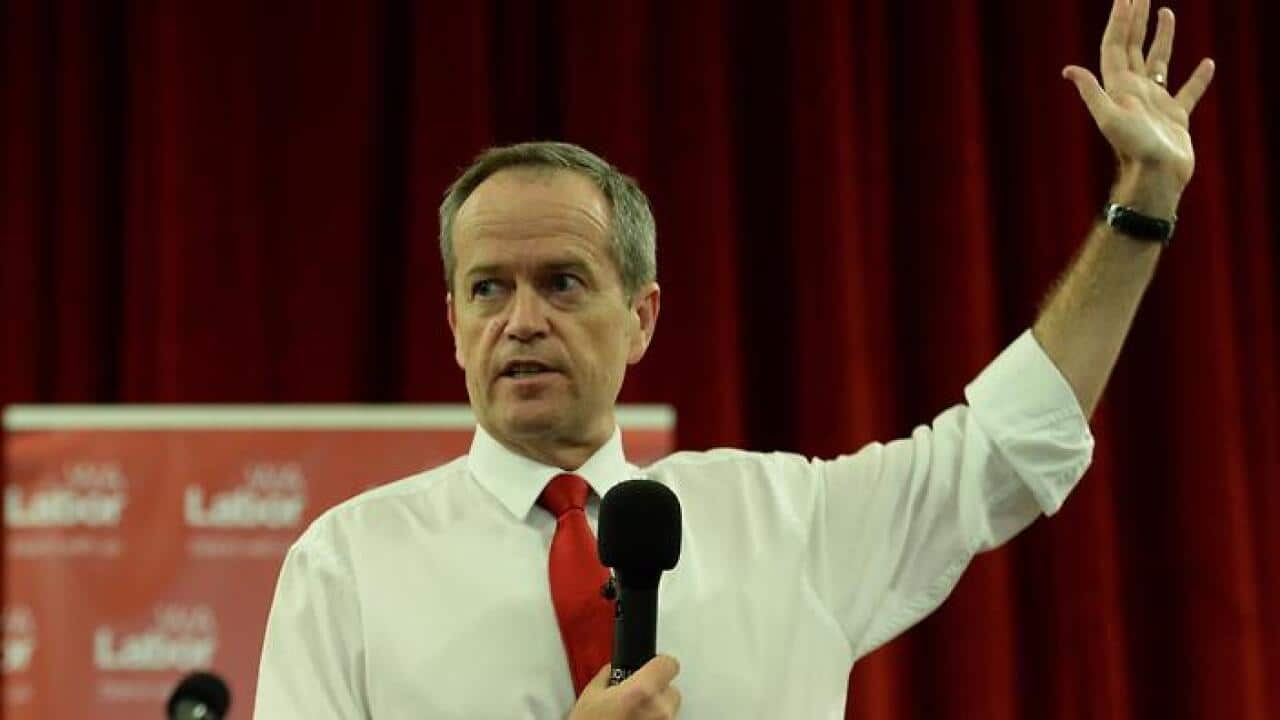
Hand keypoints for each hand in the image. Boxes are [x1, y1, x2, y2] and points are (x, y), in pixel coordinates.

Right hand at [568, 656, 681, 719]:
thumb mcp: (591, 695)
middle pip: (672, 691)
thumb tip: (619, 671)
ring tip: (632, 719)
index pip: (669, 664)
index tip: (652, 668)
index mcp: (641, 692)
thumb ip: (610, 676)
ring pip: (669, 713)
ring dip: (656, 713)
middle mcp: (658, 711)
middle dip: (656, 693)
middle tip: (634, 701)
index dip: (659, 665)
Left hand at [1063, 0, 1214, 214]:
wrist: (1155, 179)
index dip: (1120, 21)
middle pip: (1133, 47)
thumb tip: (1068, 69)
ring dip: (1162, 37)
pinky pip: (1188, 91)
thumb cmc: (1134, 150)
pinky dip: (1198, 77)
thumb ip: (1092, 92)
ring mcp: (1156, 103)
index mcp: (1119, 87)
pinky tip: (1207, 63)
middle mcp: (1135, 91)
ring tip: (1166, 12)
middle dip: (1136, 20)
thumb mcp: (1109, 118)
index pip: (1116, 45)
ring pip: (1159, 61)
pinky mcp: (1176, 116)